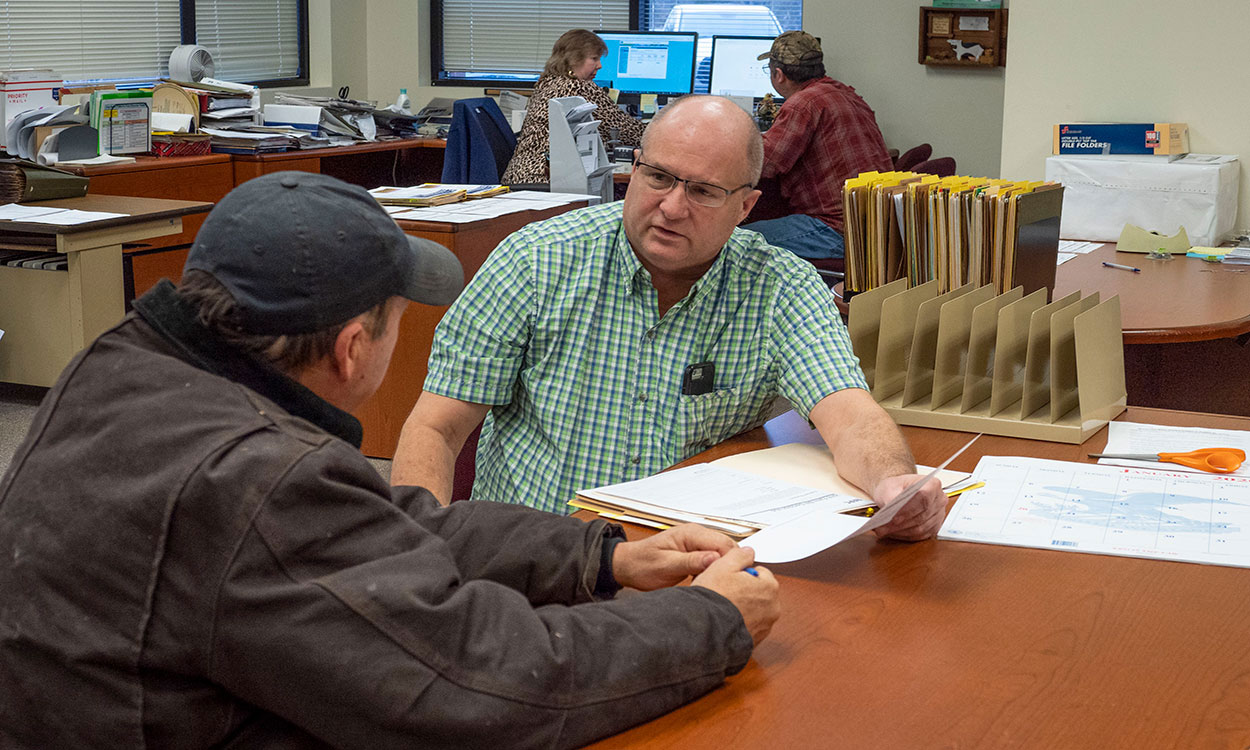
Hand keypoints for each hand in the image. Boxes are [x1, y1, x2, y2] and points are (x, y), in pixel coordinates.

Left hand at [612, 523, 736, 590]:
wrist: (627, 566)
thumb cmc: (642, 564)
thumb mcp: (666, 566)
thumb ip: (690, 561)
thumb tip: (714, 559)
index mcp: (690, 533)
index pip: (723, 543)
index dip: (732, 561)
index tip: (735, 579)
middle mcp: (696, 535)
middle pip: (727, 548)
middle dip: (731, 565)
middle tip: (730, 585)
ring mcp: (697, 543)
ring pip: (722, 555)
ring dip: (724, 568)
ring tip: (722, 585)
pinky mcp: (696, 553)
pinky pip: (714, 560)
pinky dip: (716, 571)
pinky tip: (711, 583)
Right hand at [692, 547, 779, 645]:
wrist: (703, 630)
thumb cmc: (713, 598)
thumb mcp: (723, 565)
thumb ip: (740, 555)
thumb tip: (748, 552)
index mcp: (770, 588)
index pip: (761, 572)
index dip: (742, 573)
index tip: (730, 577)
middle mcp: (772, 609)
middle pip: (759, 592)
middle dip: (744, 590)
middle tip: (725, 590)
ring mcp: (765, 627)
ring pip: (754, 610)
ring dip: (742, 607)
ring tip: (723, 605)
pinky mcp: (755, 641)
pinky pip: (748, 626)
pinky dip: (739, 623)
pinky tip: (725, 619)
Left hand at [869, 473, 946, 540]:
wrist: (898, 492)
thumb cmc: (896, 487)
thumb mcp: (889, 487)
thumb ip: (891, 496)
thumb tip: (891, 507)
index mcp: (932, 484)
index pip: (924, 498)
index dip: (909, 509)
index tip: (894, 517)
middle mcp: (939, 500)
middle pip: (922, 516)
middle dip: (901, 524)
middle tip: (884, 527)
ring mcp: (938, 515)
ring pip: (921, 528)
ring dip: (901, 531)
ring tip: (885, 531)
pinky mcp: (934, 527)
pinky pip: (921, 535)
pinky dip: (905, 536)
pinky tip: (893, 533)